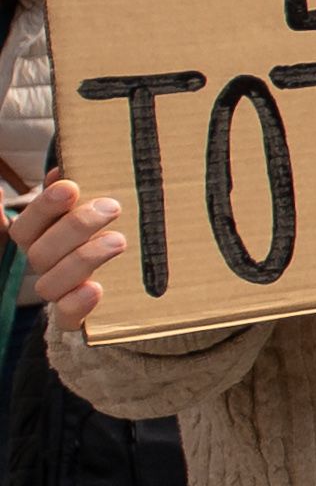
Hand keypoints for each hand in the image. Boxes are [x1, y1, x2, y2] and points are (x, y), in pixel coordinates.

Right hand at [12, 178, 127, 336]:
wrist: (119, 287)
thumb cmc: (100, 236)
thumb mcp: (88, 212)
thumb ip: (74, 192)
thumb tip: (64, 167)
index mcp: (40, 238)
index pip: (26, 224)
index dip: (43, 206)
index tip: (70, 186)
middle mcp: (43, 265)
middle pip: (40, 250)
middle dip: (75, 227)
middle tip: (111, 207)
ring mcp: (58, 292)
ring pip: (50, 282)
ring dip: (83, 259)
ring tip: (118, 241)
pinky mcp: (74, 318)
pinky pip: (65, 317)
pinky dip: (77, 304)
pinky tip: (96, 288)